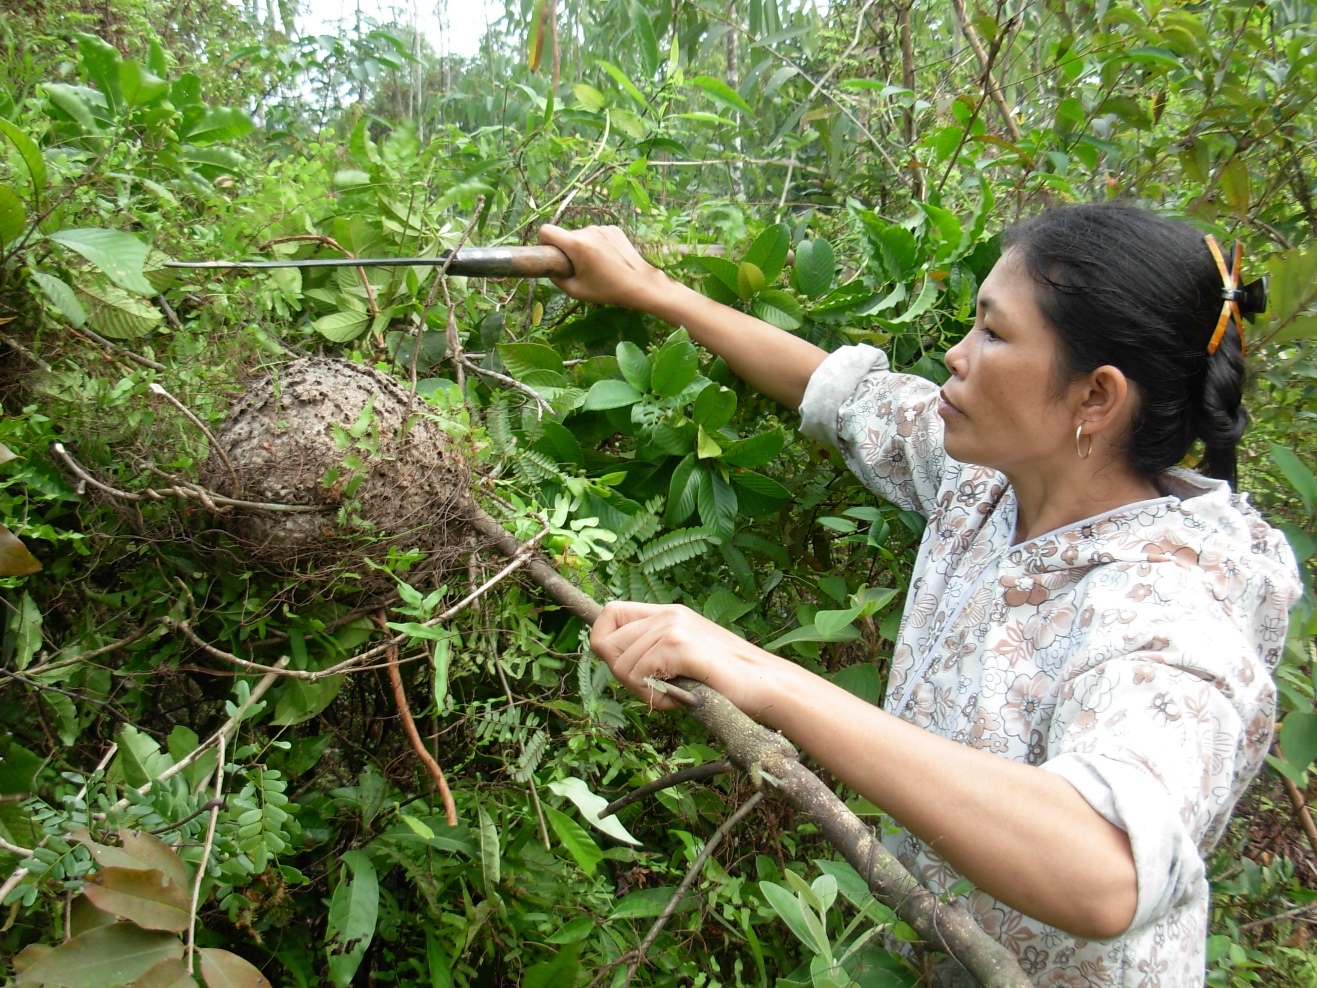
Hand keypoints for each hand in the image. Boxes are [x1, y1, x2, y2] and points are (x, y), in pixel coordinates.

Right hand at [537, 224, 669, 310]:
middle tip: (580, 268)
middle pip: (567, 236)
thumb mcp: (576, 290)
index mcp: (577, 245)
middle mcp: (588, 231)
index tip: (552, 253)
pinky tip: (607, 258)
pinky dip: (597, 244)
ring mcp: (603, 228)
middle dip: (568, 249)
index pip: (547, 230)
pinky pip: (597, 234)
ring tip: (597, 265)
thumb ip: (556, 278)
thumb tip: (549, 269)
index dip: (545, 241)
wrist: (639, 283)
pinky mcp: (613, 228)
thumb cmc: (607, 290)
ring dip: (584, 247)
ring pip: (582, 235)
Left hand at [589, 601, 783, 711]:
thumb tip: (615, 661)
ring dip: (641, 691)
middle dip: (622, 676)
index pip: (610, 613)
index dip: (605, 642)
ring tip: (673, 694)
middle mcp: (667, 614)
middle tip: (652, 690)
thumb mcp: (685, 655)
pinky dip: (655, 697)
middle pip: (607, 644)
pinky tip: (679, 698)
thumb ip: (654, 651)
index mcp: (667, 613)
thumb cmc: (726, 678)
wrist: (766, 684)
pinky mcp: (680, 646)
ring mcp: (673, 628)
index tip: (624, 666)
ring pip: (622, 665)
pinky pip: (641, 676)